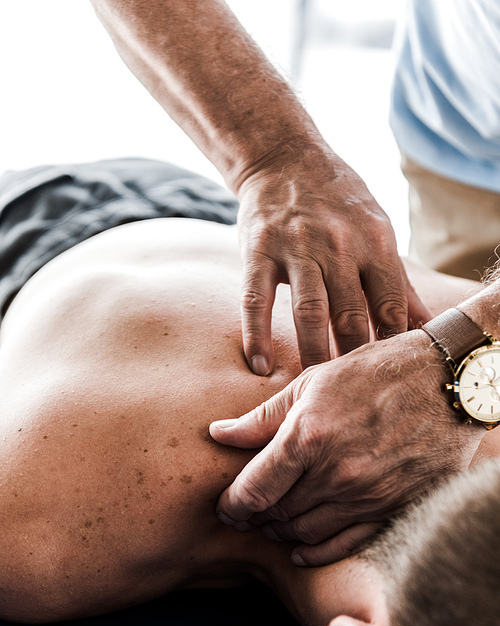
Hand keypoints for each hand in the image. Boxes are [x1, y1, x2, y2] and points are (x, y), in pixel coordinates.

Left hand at [210, 330, 483, 564]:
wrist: (447, 382)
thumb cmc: (375, 372)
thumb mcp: (313, 382)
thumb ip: (262, 417)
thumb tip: (218, 435)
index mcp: (309, 437)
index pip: (253, 489)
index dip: (231, 504)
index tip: (225, 506)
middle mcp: (336, 474)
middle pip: (276, 514)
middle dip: (254, 516)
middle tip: (245, 512)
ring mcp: (367, 496)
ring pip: (306, 532)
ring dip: (281, 532)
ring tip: (271, 523)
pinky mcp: (394, 509)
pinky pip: (346, 545)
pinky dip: (317, 552)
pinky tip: (301, 549)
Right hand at [237, 146, 429, 373]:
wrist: (283, 157)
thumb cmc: (338, 201)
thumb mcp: (377, 231)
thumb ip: (396, 281)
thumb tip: (424, 325)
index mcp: (374, 242)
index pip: (389, 305)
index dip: (391, 344)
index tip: (388, 376)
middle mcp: (338, 245)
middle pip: (351, 315)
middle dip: (353, 357)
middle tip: (352, 392)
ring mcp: (296, 247)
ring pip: (309, 313)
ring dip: (312, 353)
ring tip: (313, 387)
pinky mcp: (258, 251)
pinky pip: (256, 300)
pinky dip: (256, 335)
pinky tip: (260, 366)